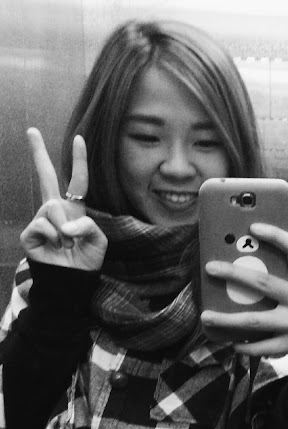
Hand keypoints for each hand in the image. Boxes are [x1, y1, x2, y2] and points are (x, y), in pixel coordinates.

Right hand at [19, 128, 106, 270]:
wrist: (72, 280)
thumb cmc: (86, 260)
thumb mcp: (99, 241)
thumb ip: (88, 226)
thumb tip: (65, 223)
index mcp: (74, 208)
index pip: (78, 180)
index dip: (79, 160)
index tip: (79, 139)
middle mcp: (56, 210)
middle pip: (46, 175)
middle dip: (38, 153)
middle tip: (31, 131)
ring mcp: (41, 219)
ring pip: (52, 208)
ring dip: (65, 229)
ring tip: (68, 244)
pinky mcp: (30, 232)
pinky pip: (44, 224)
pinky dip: (55, 237)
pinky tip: (56, 247)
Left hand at [200, 223, 287, 363]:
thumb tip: (251, 264)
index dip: (275, 236)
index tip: (253, 228)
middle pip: (263, 283)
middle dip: (233, 274)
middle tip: (210, 268)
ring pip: (255, 321)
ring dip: (227, 319)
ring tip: (206, 316)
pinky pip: (261, 346)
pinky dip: (243, 345)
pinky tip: (231, 342)